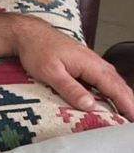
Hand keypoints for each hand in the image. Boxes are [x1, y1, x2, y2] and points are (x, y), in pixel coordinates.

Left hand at [14, 18, 133, 119]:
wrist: (29, 33)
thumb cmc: (37, 50)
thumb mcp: (50, 72)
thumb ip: (70, 89)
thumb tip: (90, 105)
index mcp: (90, 64)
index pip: (114, 88)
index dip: (127, 104)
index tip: (133, 117)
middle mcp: (95, 62)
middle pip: (118, 84)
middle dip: (129, 101)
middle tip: (133, 119)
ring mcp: (91, 62)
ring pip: (113, 81)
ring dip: (123, 96)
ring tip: (128, 112)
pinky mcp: (85, 63)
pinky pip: (104, 78)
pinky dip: (112, 89)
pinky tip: (112, 98)